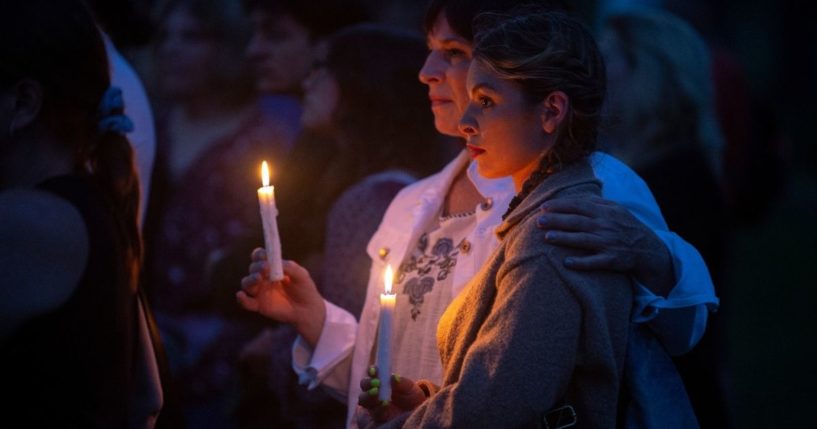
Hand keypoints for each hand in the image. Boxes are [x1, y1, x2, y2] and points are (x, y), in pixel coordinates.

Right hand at [236, 248, 325, 344]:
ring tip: (259, 279)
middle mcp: (263, 278)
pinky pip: (246, 302)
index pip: (259, 257)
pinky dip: (241, 299)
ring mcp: (259, 291)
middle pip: (252, 268)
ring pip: (246, 283)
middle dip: (257, 267)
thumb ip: (289, 267)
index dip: (259, 254)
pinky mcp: (259, 305)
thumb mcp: (300, 274)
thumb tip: (275, 263)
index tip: (264, 255)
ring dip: (250, 279)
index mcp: (272, 267)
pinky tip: (241, 295)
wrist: (308, 309)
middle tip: (265, 268)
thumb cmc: (304, 288)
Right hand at [358, 366, 426, 424]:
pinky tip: (384, 406)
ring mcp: (373, 405)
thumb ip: (402, 383)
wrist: (416, 414)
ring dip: (369, 396)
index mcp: (382, 380)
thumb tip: (393, 377)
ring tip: (380, 396)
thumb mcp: (410, 389)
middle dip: (368, 383)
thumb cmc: (412, 398)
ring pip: (363, 400)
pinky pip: (371, 413)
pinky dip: (377, 409)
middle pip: (364, 385)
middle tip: (377, 384)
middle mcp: (375, 391)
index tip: (375, 371)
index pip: (372, 373)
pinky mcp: (375, 417)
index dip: (372, 370)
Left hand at [537, 196, 673, 295]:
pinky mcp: (612, 260)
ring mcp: (609, 243)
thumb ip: (597, 202)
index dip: (561, 205)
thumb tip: (575, 196)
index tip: (543, 207)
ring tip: (547, 237)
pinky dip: (582, 263)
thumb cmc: (627, 227)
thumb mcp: (616, 210)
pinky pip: (595, 261)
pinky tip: (567, 263)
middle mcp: (606, 226)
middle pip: (577, 221)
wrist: (648, 249)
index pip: (579, 205)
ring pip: (583, 240)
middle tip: (538, 221)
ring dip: (565, 238)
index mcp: (605, 212)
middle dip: (557, 220)